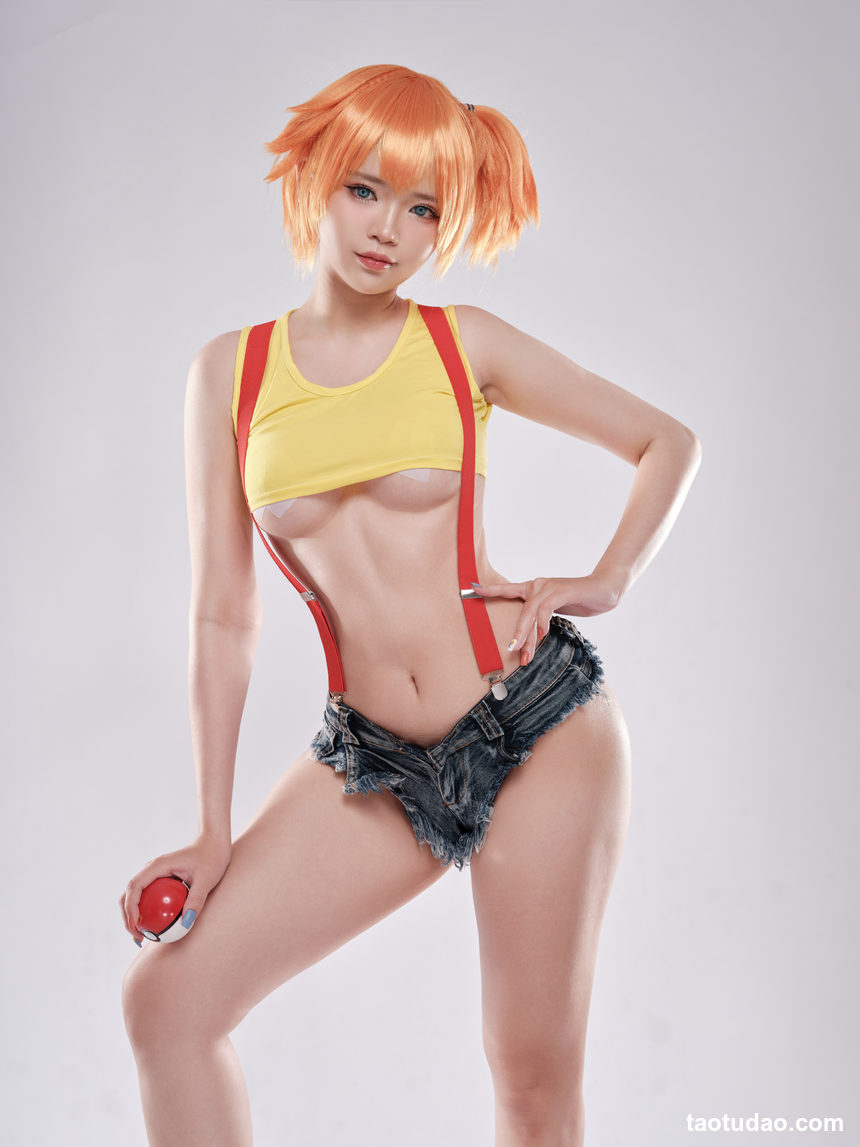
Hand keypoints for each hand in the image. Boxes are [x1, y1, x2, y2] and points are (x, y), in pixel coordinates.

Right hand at [119, 832, 231, 945]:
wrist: (214, 842)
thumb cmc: (212, 857)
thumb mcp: (206, 880)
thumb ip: (196, 900)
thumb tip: (186, 924)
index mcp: (158, 866)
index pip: (135, 887)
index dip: (130, 908)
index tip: (136, 926)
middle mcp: (152, 868)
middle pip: (129, 893)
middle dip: (127, 916)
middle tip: (137, 937)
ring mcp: (155, 873)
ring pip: (135, 895)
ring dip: (133, 915)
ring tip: (142, 935)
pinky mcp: (160, 878)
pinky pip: (148, 895)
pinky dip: (145, 910)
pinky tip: (155, 925)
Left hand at [472, 573, 624, 664]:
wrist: (606, 589)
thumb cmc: (581, 600)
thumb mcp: (558, 609)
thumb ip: (542, 617)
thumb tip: (532, 634)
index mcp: (534, 589)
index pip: (508, 590)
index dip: (489, 590)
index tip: (470, 590)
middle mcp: (537, 585)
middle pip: (520, 612)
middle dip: (516, 635)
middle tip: (510, 653)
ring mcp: (549, 587)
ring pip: (530, 613)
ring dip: (528, 635)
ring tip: (525, 654)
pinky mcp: (562, 591)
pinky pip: (546, 608)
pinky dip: (542, 623)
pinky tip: (543, 635)